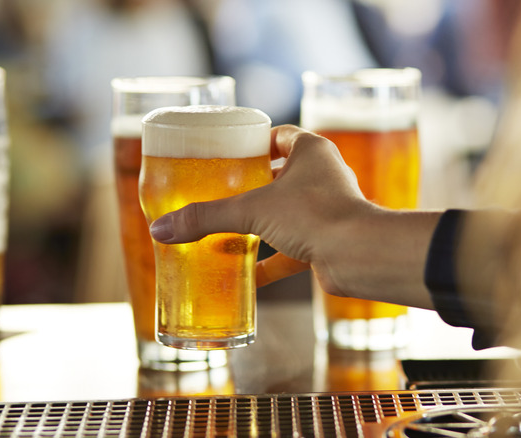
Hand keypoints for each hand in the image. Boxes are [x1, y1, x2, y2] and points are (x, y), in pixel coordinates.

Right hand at [149, 125, 440, 308]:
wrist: (359, 255)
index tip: (229, 153)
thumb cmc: (316, 215)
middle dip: (253, 185)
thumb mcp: (252, 211)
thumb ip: (207, 217)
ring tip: (228, 230)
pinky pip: (293, 248)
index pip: (279, 136)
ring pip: (287, 212)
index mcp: (311, 151)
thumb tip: (161, 229)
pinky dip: (271, 261)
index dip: (255, 142)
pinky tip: (247, 275)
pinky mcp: (327, 241)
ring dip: (261, 223)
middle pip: (282, 174)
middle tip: (221, 192)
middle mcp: (323, 176)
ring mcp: (327, 209)